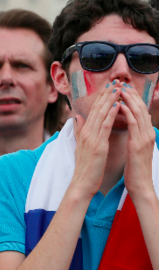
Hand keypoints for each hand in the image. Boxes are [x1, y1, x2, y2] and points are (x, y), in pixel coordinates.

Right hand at [70, 79, 121, 199]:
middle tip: (115, 81)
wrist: (81, 184)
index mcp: (83, 133)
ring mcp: (91, 139)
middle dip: (106, 94)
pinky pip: (105, 127)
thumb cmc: (84, 167)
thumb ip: (79, 131)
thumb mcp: (80, 146)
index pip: (92, 111)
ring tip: (118, 88)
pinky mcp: (97, 146)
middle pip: (97, 109)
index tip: (108, 87)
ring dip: (110, 100)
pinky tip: (117, 105)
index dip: (100, 98)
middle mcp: (86, 133)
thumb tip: (76, 117)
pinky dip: (111, 115)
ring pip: (101, 115)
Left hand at [118, 82, 156, 200]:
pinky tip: (122, 105)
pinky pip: (134, 125)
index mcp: (145, 134)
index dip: (133, 99)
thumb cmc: (134, 168)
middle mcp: (147, 133)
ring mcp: (145, 138)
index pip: (140, 112)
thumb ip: (134, 135)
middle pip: (141, 109)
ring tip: (121, 90)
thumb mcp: (134, 148)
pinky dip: (129, 113)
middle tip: (122, 84)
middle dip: (132, 96)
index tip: (123, 89)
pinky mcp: (139, 144)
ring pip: (139, 114)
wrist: (139, 184)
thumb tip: (131, 124)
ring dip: (130, 100)